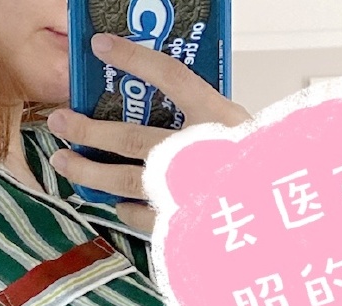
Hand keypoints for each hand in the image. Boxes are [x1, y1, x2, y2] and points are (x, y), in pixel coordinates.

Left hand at [47, 32, 250, 235]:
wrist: (280, 215)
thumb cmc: (262, 169)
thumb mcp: (240, 129)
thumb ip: (206, 117)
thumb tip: (166, 105)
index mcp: (218, 119)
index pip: (170, 76)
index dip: (133, 58)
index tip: (102, 46)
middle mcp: (197, 153)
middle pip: (129, 137)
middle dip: (88, 129)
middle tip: (60, 121)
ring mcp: (186, 191)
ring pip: (124, 180)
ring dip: (88, 170)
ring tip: (63, 162)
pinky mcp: (181, 223)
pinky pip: (141, 216)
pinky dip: (125, 208)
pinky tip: (116, 203)